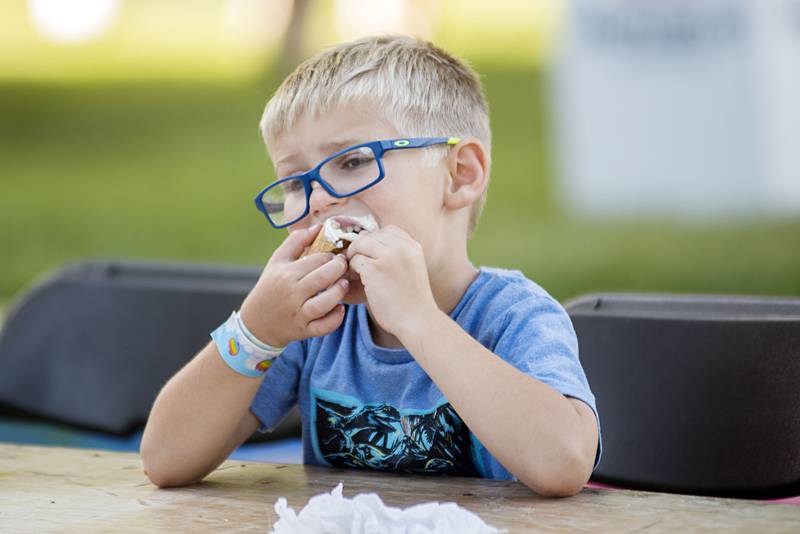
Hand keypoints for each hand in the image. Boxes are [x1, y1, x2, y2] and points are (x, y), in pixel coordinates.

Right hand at [239, 224, 349, 346]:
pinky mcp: (304, 330)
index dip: (331, 256)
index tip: (336, 256)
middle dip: (339, 269)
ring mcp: (298, 314)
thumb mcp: (278, 261)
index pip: (316, 260)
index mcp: (286, 274)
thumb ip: (297, 241)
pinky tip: (340, 308)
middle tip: (344, 266)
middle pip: (322, 278)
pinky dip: (335, 319)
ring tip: (343, 285)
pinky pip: (324, 327)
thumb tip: (318, 226)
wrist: (257, 322)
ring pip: (324, 303)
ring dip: (339, 292)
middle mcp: (292, 293)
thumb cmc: (271, 286)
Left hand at [345, 225, 437, 338]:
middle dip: (363, 247)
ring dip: (355, 256)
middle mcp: (402, 247)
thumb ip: (398, 255)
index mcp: (413, 246)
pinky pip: (355, 260)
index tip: (372, 254)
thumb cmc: (412, 301)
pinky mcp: (375, 269)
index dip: (376, 240)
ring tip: (357, 270)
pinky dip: (353, 269)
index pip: (389, 230)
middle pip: (372, 235)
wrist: (417, 321)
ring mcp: (388, 257)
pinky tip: (357, 280)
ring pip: (361, 244)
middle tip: (359, 263)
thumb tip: (370, 244)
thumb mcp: (413, 269)